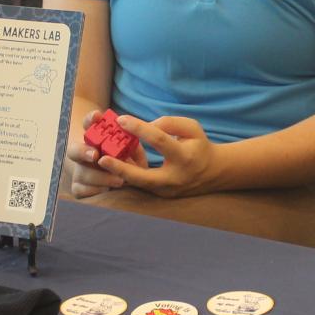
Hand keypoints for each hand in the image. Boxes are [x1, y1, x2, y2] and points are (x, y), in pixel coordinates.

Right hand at [62, 109, 143, 197]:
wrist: (116, 181)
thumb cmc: (128, 160)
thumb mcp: (133, 150)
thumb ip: (134, 143)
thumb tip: (141, 135)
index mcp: (94, 138)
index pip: (88, 124)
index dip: (91, 119)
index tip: (98, 115)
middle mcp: (83, 153)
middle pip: (74, 150)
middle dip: (83, 151)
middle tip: (96, 155)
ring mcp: (79, 171)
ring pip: (80, 173)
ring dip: (98, 176)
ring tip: (119, 180)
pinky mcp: (79, 188)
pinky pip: (80, 191)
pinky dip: (95, 191)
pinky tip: (109, 192)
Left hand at [103, 114, 221, 198]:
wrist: (213, 172)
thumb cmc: (199, 145)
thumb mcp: (191, 127)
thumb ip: (168, 123)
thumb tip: (143, 127)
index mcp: (185, 157)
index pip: (159, 141)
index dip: (139, 128)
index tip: (121, 119)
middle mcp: (175, 178)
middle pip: (143, 177)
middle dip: (121, 168)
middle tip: (102, 158)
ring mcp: (167, 191)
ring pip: (138, 184)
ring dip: (119, 173)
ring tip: (102, 160)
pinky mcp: (161, 196)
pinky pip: (140, 185)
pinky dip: (127, 175)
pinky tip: (114, 165)